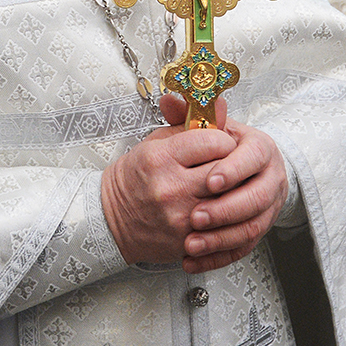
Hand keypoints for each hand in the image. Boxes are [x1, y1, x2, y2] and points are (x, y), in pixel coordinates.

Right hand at [101, 94, 236, 266]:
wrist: (112, 217)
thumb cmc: (137, 177)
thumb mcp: (157, 142)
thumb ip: (190, 125)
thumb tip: (220, 106)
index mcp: (160, 158)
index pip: (213, 141)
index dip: (223, 140)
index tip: (221, 143)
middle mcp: (170, 187)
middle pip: (224, 170)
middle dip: (232, 164)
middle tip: (229, 163)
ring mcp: (180, 216)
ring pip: (227, 200)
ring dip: (231, 191)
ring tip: (225, 185)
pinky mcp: (187, 240)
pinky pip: (221, 226)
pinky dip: (225, 216)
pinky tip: (218, 207)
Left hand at [183, 117, 288, 272]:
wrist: (237, 170)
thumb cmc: (217, 147)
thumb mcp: (205, 127)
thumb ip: (187, 114)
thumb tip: (168, 99)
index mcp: (260, 147)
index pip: (253, 157)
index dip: (233, 169)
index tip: (210, 180)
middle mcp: (271, 177)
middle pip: (257, 197)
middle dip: (225, 209)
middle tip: (195, 217)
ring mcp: (268, 207)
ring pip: (252, 227)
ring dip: (221, 238)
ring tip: (190, 242)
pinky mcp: (258, 230)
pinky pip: (243, 249)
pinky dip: (218, 257)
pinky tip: (193, 260)